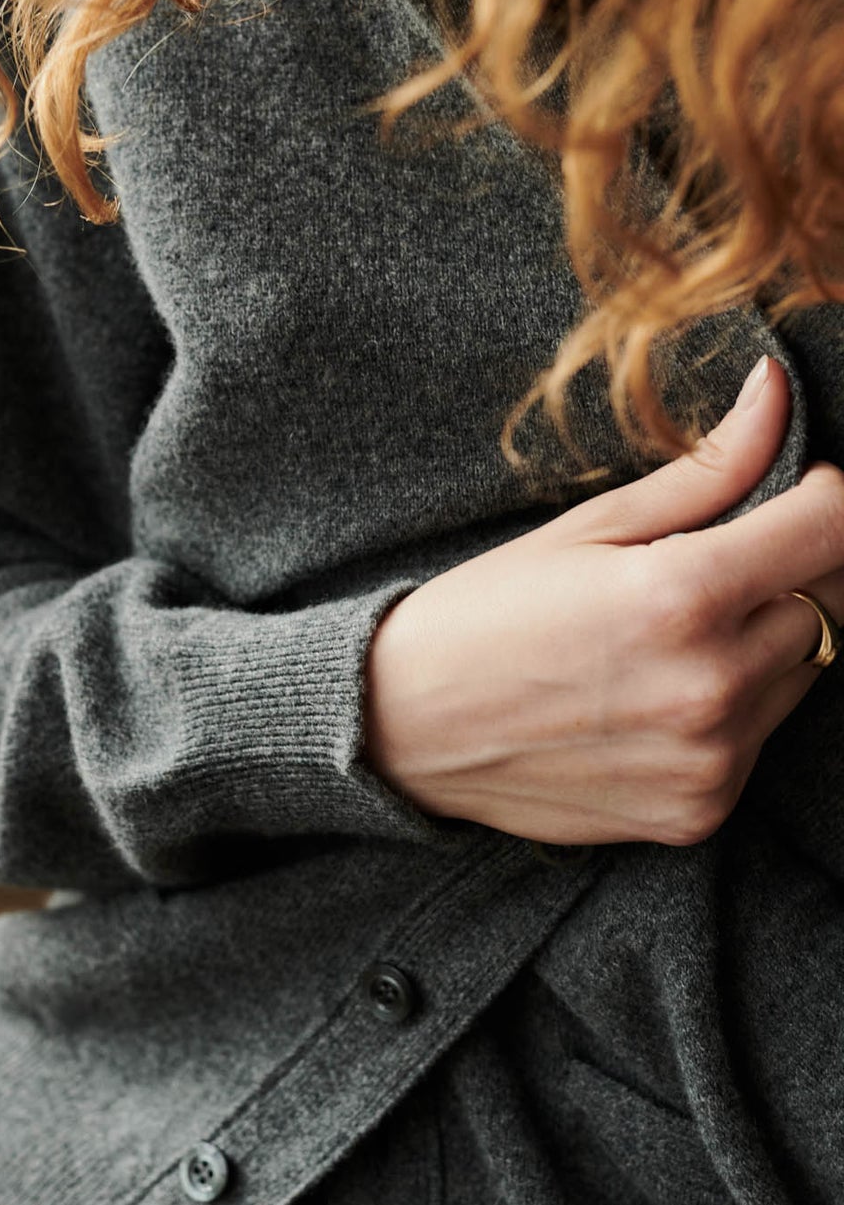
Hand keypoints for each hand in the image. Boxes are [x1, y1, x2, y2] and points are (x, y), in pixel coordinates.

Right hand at [362, 355, 843, 846]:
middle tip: (716, 562)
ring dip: (767, 640)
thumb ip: (706, 469)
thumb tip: (778, 394)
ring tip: (672, 633)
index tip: (794, 490)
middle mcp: (711, 686)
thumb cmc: (484, 612)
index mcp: (681, 596)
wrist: (403, 728)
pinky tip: (656, 692)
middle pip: (834, 602)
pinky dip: (733, 707)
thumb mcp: (588, 526)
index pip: (833, 526)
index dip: (823, 493)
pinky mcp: (700, 810)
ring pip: (804, 671)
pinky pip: (761, 739)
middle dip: (795, 568)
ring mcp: (710, 760)